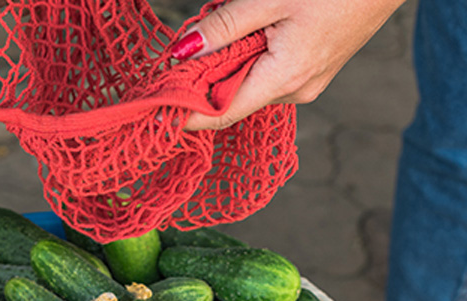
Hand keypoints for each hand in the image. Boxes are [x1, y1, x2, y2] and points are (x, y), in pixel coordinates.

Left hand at [176, 0, 404, 130]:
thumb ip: (225, 26)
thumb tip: (182, 52)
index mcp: (285, 80)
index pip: (221, 113)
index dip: (184, 113)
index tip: (153, 108)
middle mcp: (296, 92)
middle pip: (232, 97)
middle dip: (203, 76)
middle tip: (182, 47)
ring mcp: (307, 82)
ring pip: (249, 81)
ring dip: (228, 59)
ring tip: (226, 21)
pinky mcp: (313, 68)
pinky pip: (267, 70)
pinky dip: (249, 53)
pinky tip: (253, 24)